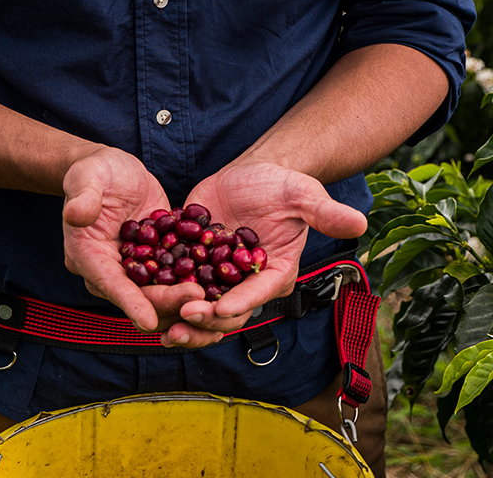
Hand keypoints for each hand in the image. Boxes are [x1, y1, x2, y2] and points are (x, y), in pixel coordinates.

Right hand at [62, 146, 204, 331]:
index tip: (149, 321)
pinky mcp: (157, 256)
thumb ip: (83, 197)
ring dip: (185, 296)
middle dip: (168, 301)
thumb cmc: (94, 171)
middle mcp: (111, 269)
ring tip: (214, 296)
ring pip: (161, 291)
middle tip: (199, 297)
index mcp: (88, 256)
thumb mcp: (86, 177)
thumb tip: (75, 214)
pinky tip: (221, 283)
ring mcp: (136, 266)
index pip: (109, 284)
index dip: (130, 303)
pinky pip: (175, 273)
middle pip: (140, 295)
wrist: (113, 170)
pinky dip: (195, 278)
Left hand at [160, 160, 366, 346]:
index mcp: (273, 273)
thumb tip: (360, 223)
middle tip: (182, 322)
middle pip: (226, 313)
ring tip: (160, 327)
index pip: (258, 294)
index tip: (222, 309)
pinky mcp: (193, 264)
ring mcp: (217, 276)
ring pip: (200, 308)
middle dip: (205, 322)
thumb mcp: (302, 194)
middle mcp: (245, 283)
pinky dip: (162, 295)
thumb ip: (324, 212)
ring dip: (181, 320)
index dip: (241, 303)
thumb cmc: (280, 185)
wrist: (249, 175)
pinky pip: (177, 284)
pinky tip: (143, 300)